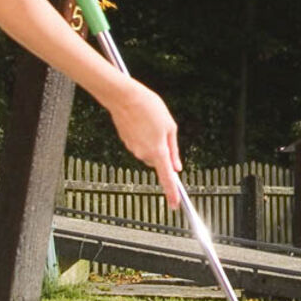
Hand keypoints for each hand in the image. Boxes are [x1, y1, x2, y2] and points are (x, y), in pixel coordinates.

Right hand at [106, 79, 182, 204]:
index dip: (172, 193)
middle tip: (163, 132)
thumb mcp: (170, 127)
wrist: (123, 97)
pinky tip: (143, 124)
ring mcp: (133, 149)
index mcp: (158, 151)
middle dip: (163, 153)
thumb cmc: (148, 107)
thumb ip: (174, 150)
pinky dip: (144, 138)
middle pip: (159, 162)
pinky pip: (140, 145)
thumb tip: (177, 166)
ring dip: (154, 143)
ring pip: (149, 153)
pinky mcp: (126, 142)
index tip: (175, 204)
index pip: (167, 178)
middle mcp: (143, 154)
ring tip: (152, 123)